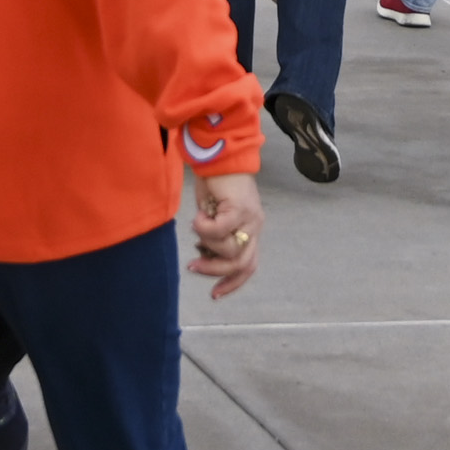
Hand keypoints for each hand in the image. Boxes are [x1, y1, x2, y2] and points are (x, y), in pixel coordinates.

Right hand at [185, 165, 264, 301]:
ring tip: (197, 225)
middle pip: (241, 264)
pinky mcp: (240, 208)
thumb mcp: (214, 216)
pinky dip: (204, 228)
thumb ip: (215, 237)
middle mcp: (255, 226)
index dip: (232, 283)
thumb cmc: (215, 184)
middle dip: (215, 271)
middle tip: (193, 266)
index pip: (249, 265)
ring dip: (207, 244)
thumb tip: (204, 255)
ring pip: (229, 249)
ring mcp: (251, 218)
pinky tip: (198, 216)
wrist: (219, 155)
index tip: (214, 294)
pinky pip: (220, 230)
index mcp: (251, 230)